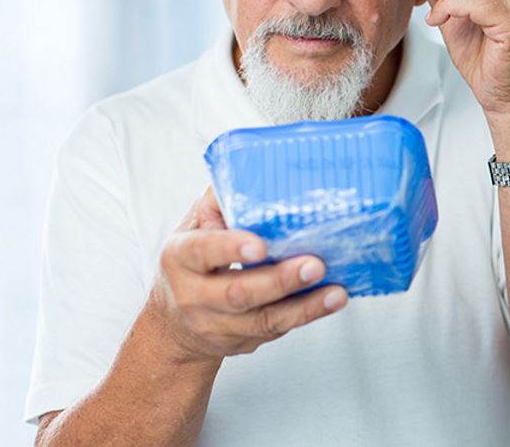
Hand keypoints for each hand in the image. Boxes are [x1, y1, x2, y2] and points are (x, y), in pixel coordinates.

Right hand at [149, 187, 347, 361]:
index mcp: (181, 257)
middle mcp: (195, 295)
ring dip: (304, 306)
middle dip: (279, 281)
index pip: (202, 252)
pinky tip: (331, 300)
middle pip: (238, 293)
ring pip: (263, 320)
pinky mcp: (242, 340)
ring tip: (335, 292)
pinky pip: (276, 330)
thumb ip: (220, 199)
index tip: (259, 245)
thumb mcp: (194, 225)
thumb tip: (257, 169)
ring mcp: (218, 324)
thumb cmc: (193, 260)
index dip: (230, 249)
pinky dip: (306, 315)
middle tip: (315, 264)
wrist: (174, 324)